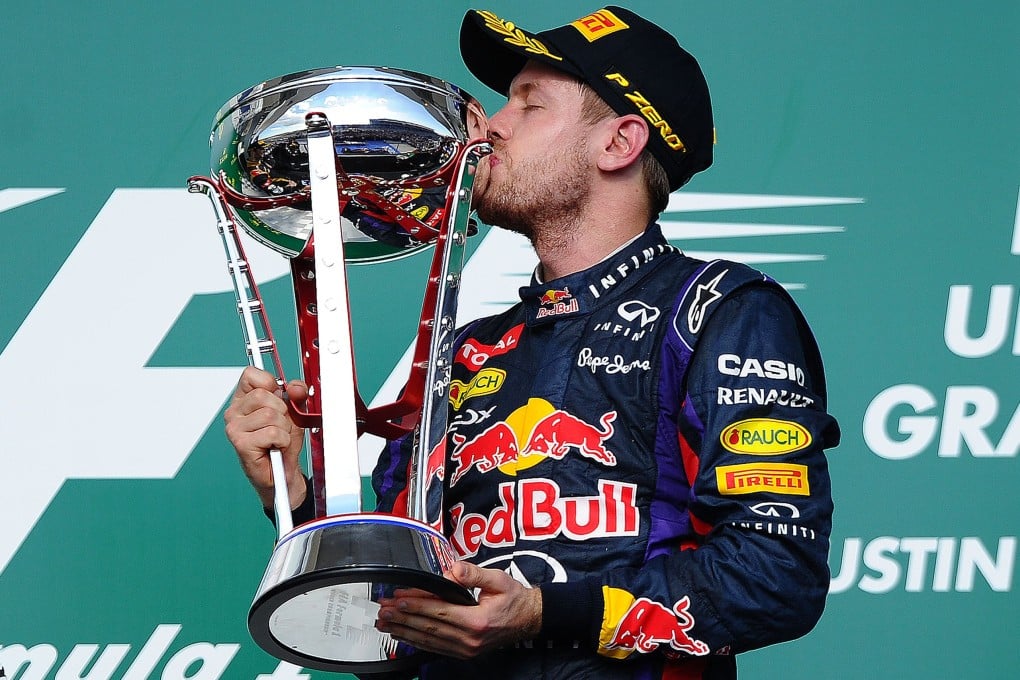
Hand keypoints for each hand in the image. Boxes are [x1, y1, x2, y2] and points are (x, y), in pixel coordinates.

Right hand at [223, 366, 307, 509]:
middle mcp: (234, 412)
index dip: (270, 382)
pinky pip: (272, 432)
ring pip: (271, 414)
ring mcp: (234, 428)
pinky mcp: (240, 443)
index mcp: (244, 399)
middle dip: (282, 411)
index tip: (278, 396)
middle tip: (280, 426)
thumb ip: (297, 395)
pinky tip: (275, 447)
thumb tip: (296, 387)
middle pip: (264, 394)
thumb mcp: (294, 413)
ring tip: (278, 439)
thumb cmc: (283, 443)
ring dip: (284, 428)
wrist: (283, 473)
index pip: (251, 374)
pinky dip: (282, 440)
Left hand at [375, 561, 541, 659]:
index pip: (440, 611)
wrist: (528, 619)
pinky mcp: (464, 652)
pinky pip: (435, 648)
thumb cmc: (513, 599)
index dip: (417, 604)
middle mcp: (470, 638)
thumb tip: (453, 570)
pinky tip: (403, 635)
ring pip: (429, 640)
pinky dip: (416, 641)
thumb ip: (473, 574)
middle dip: (403, 618)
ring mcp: (466, 649)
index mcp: (477, 620)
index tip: (399, 598)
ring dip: (404, 631)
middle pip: (429, 627)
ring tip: (385, 624)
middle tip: (384, 610)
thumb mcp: (498, 579)